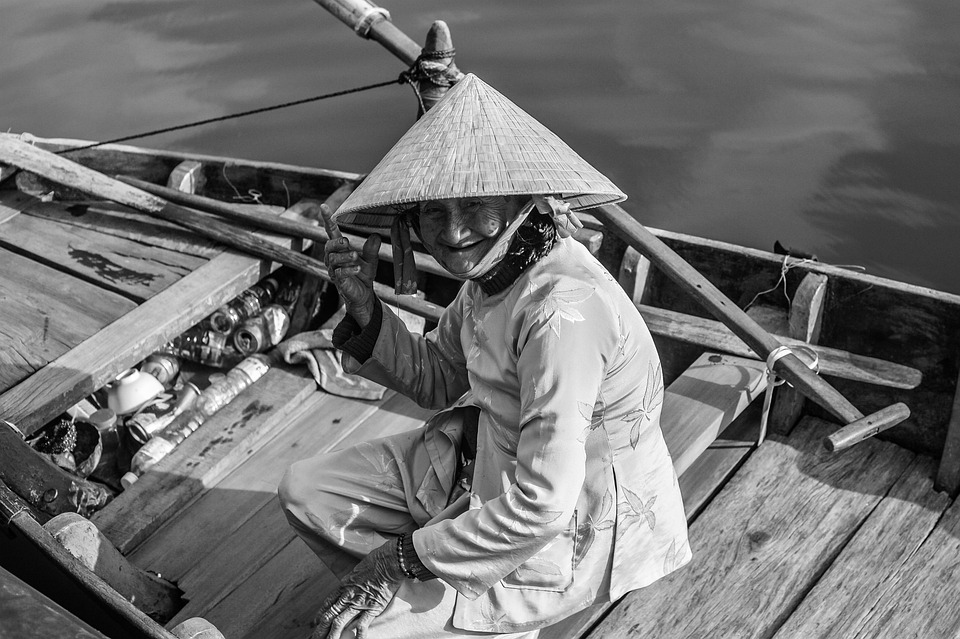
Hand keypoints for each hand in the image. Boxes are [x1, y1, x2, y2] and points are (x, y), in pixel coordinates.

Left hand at [312, 540, 404, 638]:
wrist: (388, 561)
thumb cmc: (375, 561)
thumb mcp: (357, 570)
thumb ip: (352, 580)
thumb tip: (351, 582)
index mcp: (344, 586)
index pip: (328, 604)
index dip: (320, 615)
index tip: (314, 624)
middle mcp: (348, 596)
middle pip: (329, 615)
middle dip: (321, 629)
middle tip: (314, 638)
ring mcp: (359, 603)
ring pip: (340, 622)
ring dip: (332, 635)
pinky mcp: (372, 608)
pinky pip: (362, 625)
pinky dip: (358, 635)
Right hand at [322, 204, 380, 326]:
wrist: (364, 294)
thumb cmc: (364, 274)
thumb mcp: (371, 259)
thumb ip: (371, 248)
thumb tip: (375, 235)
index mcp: (340, 248)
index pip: (331, 231)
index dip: (328, 219)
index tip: (323, 206)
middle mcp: (333, 258)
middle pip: (328, 245)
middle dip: (336, 242)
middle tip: (346, 241)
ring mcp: (333, 270)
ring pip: (333, 259)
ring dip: (344, 256)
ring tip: (355, 256)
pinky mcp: (338, 281)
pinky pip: (339, 273)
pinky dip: (348, 269)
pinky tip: (357, 268)